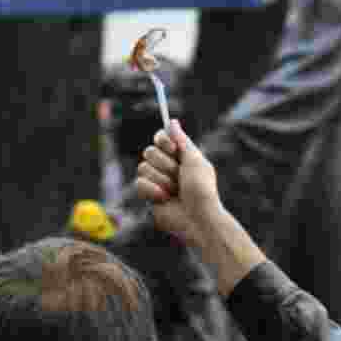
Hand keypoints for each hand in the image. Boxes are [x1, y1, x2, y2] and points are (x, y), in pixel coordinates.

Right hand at [136, 119, 221, 247]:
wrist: (198, 218)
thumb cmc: (202, 190)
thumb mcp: (195, 161)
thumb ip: (182, 141)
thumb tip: (172, 122)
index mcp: (180, 156)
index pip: (160, 137)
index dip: (163, 141)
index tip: (173, 149)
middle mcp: (167, 167)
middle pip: (149, 151)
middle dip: (165, 165)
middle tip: (179, 177)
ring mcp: (156, 181)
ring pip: (142, 167)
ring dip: (162, 179)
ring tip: (175, 191)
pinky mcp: (149, 195)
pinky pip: (139, 183)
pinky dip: (153, 190)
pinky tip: (165, 199)